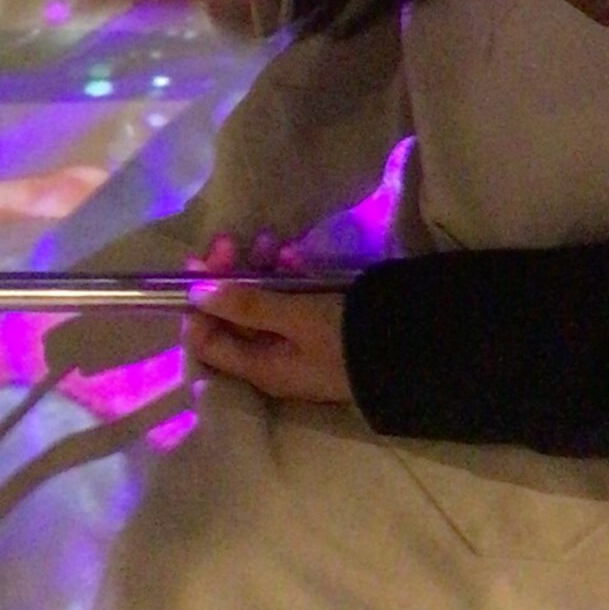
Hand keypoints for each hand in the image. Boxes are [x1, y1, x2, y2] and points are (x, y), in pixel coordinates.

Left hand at [182, 249, 352, 404]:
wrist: (412, 352)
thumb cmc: (347, 337)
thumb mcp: (296, 317)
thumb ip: (247, 305)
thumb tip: (197, 293)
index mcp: (257, 368)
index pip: (205, 342)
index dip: (196, 304)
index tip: (200, 265)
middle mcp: (270, 361)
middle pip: (231, 319)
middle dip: (226, 279)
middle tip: (230, 241)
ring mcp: (293, 345)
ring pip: (259, 305)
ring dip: (257, 272)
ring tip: (271, 241)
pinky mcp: (317, 329)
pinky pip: (287, 303)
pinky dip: (286, 279)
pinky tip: (296, 256)